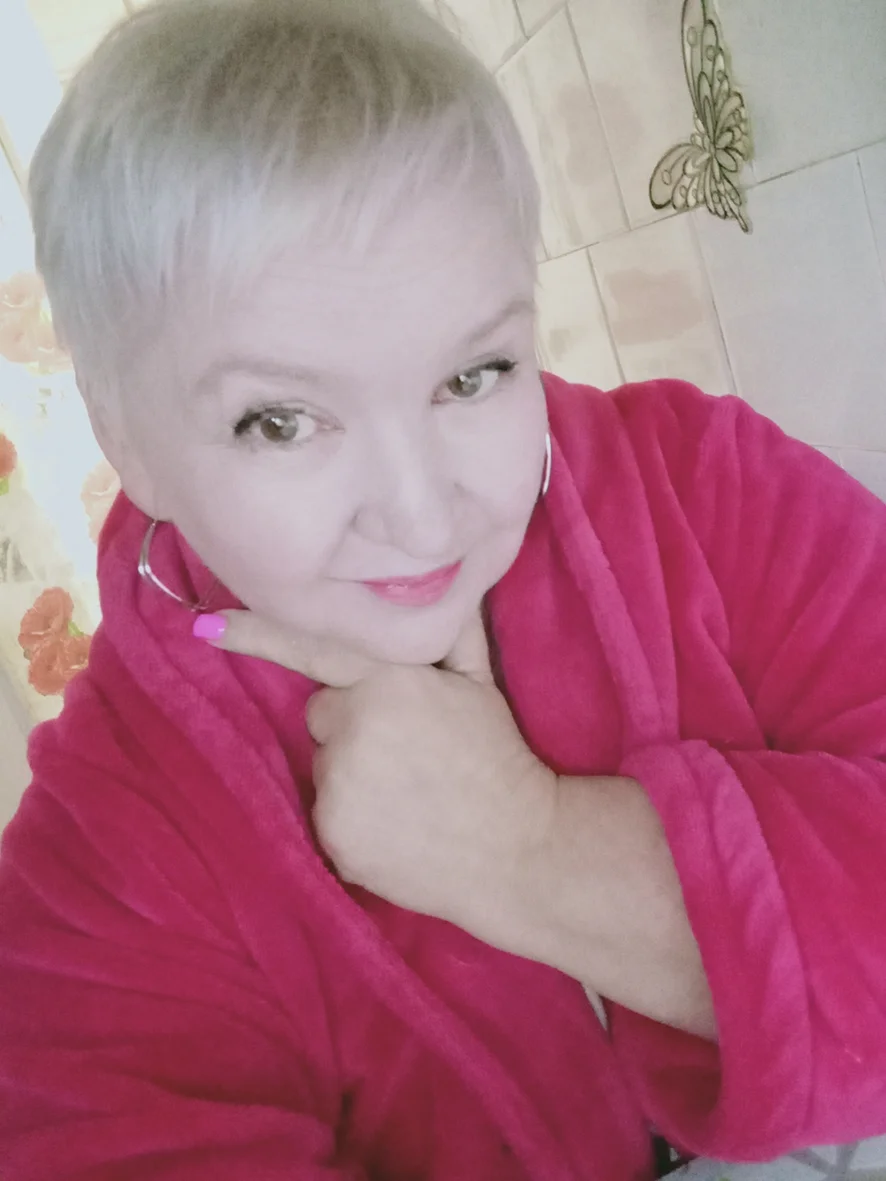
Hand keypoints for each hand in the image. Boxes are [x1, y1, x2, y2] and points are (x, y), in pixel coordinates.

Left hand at [207, 611, 557, 934]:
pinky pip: (326, 814)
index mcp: (386, 680)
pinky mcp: (333, 835)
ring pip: (324, 766)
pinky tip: (396, 826)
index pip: (313, 647)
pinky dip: (352, 821)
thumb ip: (448, 629)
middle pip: (321, 715)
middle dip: (352, 726)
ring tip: (407, 793)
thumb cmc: (499, 756)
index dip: (257, 633)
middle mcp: (353, 726)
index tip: (205, 625)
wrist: (520, 848)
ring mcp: (339, 785)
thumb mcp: (479, 682)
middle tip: (407, 750)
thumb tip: (439, 579)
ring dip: (352, 774)